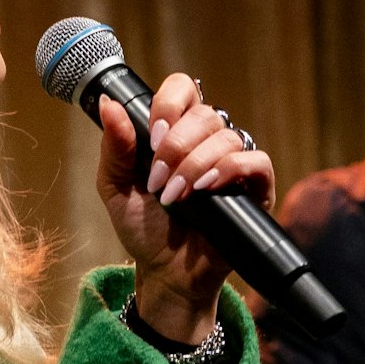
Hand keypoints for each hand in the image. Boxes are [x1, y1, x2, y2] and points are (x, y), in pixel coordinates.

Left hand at [95, 73, 274, 342]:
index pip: (182, 89)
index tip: (151, 137)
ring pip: (227, 136)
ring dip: (194, 164)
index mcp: (176, 132)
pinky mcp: (256, 189)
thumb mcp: (116, 187)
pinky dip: (230, 168)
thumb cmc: (144, 230)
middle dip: (175, 146)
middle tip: (158, 180)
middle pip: (205, 113)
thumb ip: (115, 147)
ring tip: (176, 196)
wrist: (165, 273)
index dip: (168, 104)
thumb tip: (107, 103)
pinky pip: (257, 161)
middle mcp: (208, 142)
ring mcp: (234, 164)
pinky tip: (206, 189)